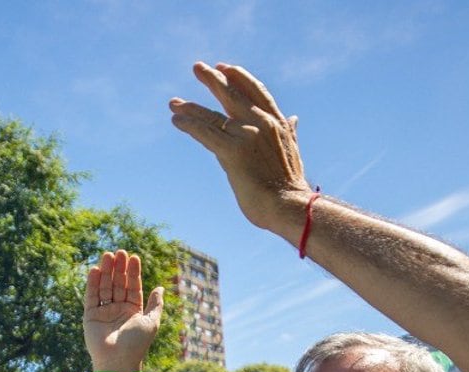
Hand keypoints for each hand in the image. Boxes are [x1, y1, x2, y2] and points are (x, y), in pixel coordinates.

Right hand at [82, 250, 163, 371]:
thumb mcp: (152, 322)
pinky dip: (93, 284)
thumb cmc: (137, 343)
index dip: (133, 272)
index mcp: (133, 311)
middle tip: (120, 252)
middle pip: (118, 284)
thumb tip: (160, 288)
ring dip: (106, 272)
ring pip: (105, 287)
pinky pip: (91, 297)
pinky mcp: (90, 316)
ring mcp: (104, 312)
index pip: (133, 287)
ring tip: (108, 255)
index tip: (134, 257)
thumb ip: (156, 305)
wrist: (118, 361)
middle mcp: (118, 310)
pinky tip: (95, 270)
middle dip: (119, 268)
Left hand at [168, 62, 309, 233]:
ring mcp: (247, 135)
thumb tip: (294, 118)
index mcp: (277, 123)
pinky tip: (176, 120)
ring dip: (191, 108)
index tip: (225, 67)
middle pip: (232, 95)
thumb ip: (289, 132)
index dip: (239, 78)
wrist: (290, 206)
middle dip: (213, 80)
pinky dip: (189, 124)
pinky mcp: (232, 152)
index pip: (255, 92)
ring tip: (174, 102)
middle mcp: (262, 123)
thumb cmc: (290, 187)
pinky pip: (205, 133)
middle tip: (197, 67)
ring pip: (213, 116)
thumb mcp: (292, 150)